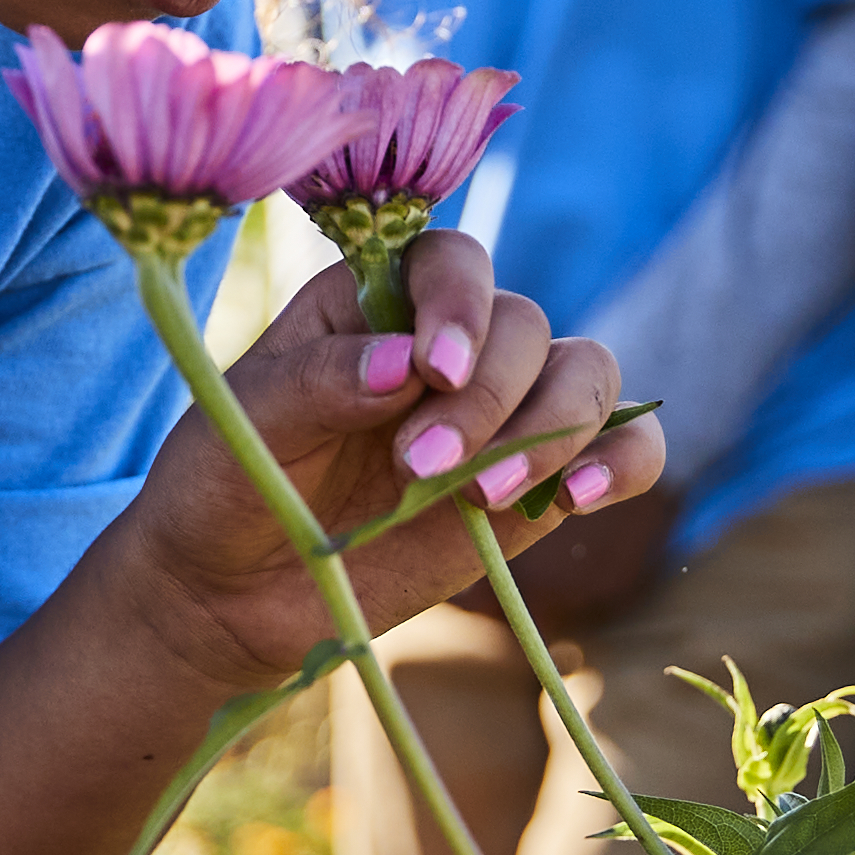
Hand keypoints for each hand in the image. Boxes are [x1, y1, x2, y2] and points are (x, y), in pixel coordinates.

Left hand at [114, 231, 660, 695]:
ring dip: (553, 432)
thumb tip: (406, 364)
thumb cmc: (230, 483)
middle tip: (417, 468)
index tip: (431, 371)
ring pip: (587, 376)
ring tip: (481, 500)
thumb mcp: (248, 424)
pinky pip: (624, 450)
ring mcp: (505, 416)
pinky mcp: (539, 488)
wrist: (234, 592)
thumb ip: (319, 381)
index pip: (454, 262)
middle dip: (486, 399)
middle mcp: (454, 345)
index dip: (459, 305)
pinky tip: (578, 499)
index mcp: (379, 302)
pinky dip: (622, 462)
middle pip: (527, 328)